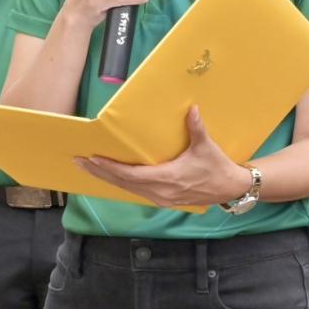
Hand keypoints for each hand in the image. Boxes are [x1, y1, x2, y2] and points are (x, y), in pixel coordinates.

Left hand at [77, 106, 248, 207]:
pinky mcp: (163, 199)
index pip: (131, 175)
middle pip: (123, 183)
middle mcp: (160, 191)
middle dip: (100, 173)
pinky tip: (111, 176)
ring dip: (107, 178)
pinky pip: (136, 191)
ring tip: (88, 168)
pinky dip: (120, 183)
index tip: (93, 159)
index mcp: (167, 178)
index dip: (110, 168)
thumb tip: (191, 108)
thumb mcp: (207, 147)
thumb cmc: (217, 167)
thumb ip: (196, 128)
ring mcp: (160, 198)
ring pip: (127, 189)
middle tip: (79, 162)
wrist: (229, 188)